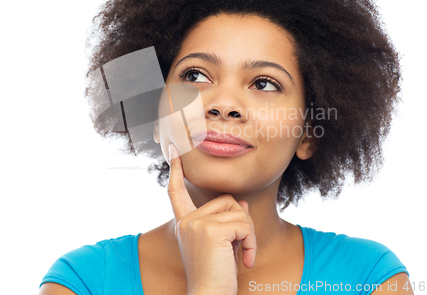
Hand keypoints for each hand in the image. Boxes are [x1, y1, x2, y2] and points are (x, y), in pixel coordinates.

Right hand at [167, 143, 256, 294]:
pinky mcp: (211, 230)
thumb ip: (228, 220)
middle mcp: (187, 221)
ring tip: (243, 255)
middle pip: (227, 200)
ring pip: (239, 211)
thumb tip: (242, 202)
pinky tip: (246, 261)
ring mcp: (197, 224)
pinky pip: (244, 224)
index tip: (174, 150)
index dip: (176, 171)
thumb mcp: (223, 243)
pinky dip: (252, 243)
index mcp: (185, 223)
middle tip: (241, 247)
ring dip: (249, 235)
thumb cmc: (217, 275)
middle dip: (242, 221)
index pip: (177, 192)